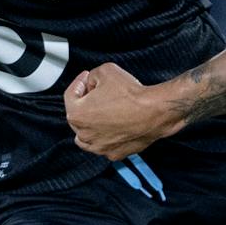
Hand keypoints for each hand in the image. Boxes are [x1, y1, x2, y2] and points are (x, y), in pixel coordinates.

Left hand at [65, 61, 179, 160]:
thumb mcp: (105, 70)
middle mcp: (84, 134)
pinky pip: (104, 145)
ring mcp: (99, 147)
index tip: (86, 78)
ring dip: (90, 125)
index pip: (71, 95)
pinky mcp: (114, 154)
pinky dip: (106, 137)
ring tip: (101, 114)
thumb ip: (92, 76)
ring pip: (86, 137)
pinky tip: (114, 126)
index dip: (79, 83)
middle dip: (85, 103)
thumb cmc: (132, 94)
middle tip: (96, 93)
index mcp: (77, 114)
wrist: (155, 112)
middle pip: (77, 117)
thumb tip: (91, 82)